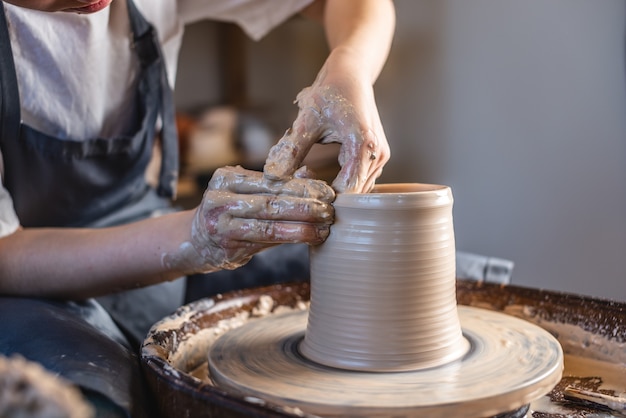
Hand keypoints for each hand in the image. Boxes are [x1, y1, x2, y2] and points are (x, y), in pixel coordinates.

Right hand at [163, 166, 334, 273]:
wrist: (193, 243)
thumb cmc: (229, 216)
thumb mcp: (246, 194)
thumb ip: (275, 187)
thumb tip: (309, 173)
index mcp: (226, 177)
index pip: (271, 180)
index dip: (302, 186)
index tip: (328, 192)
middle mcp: (220, 196)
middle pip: (271, 198)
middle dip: (306, 204)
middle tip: (332, 209)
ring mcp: (221, 221)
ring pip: (269, 220)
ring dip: (302, 224)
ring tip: (326, 225)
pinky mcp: (226, 243)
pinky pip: (264, 239)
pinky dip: (291, 237)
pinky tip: (310, 237)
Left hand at [263, 66, 389, 192]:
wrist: (351, 73)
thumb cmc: (331, 91)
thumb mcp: (307, 119)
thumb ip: (292, 150)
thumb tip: (273, 175)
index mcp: (364, 144)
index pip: (348, 189)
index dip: (323, 196)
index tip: (299, 189)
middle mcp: (378, 154)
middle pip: (353, 193)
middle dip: (325, 192)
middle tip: (298, 178)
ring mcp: (379, 157)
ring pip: (356, 189)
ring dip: (331, 188)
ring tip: (304, 172)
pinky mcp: (375, 157)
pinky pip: (357, 180)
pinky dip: (338, 181)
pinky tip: (315, 169)